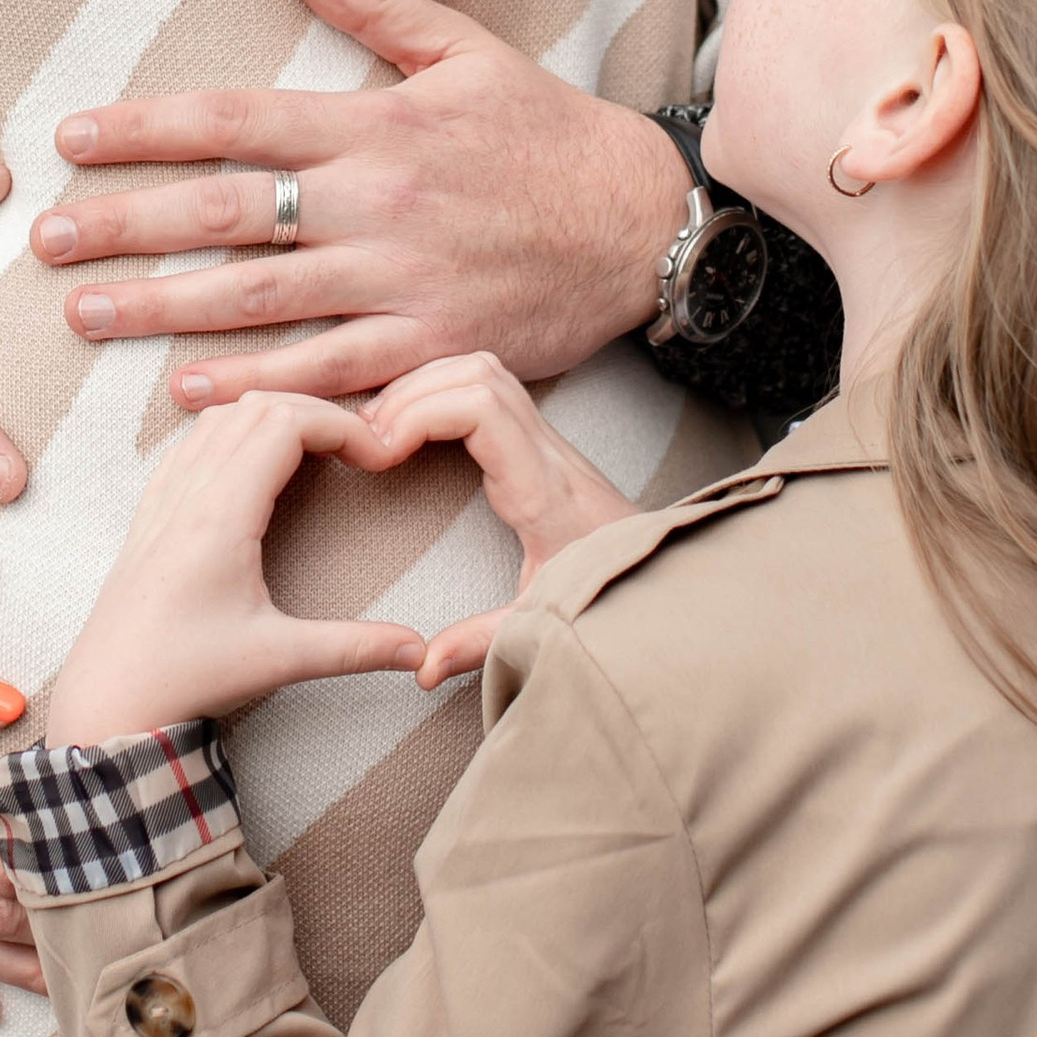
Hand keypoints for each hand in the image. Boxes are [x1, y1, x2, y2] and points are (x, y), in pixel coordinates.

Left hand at [34, 0, 693, 403]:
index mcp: (377, 124)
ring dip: (162, 308)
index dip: (145, 128)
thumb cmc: (549, 133)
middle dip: (125, 226)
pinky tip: (183, 390)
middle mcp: (378, 202)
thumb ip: (371, 4)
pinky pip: (326, 370)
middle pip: (226, 213)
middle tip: (43, 242)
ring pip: (259, 298)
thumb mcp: (467, 48)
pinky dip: (252, 381)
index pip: (235, 118)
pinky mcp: (431, 346)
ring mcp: (402, 281)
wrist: (648, 223)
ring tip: (83, 315)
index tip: (71, 140)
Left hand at [44, 395, 427, 743]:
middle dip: (318, 412)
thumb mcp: (278, 660)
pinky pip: (193, 441)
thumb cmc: (185, 677)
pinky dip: (236, 430)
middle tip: (360, 448)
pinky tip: (260, 464)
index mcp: (220, 515)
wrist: (108, 698)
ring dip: (275, 415)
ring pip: (222, 415)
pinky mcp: (151, 512)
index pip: (286, 422)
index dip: (342, 425)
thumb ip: (354, 649)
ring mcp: (164, 497)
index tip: (378, 458)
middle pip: (258, 404)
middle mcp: (188, 492)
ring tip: (320, 450)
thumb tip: (421, 652)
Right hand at [340, 353, 640, 686]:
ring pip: (484, 369)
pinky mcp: (544, 442)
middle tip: (366, 438)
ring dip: (426, 383)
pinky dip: (445, 387)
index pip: (480, 408)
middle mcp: (548, 452)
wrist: (670, 580)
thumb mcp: (544, 623)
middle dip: (410, 392)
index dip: (420, 414)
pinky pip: (490, 384)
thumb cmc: (612, 597)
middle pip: (476, 373)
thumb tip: (420, 668)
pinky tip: (415, 422)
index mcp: (543, 487)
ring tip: (382, 427)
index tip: (382, 453)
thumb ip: (483, 642)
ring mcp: (549, 440)